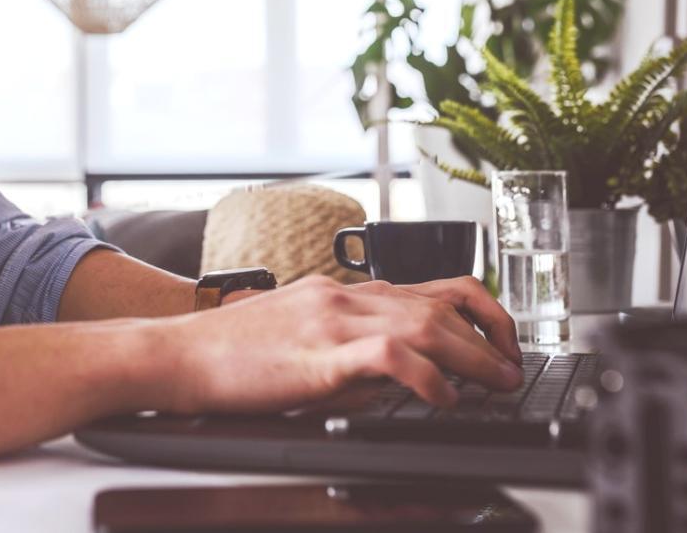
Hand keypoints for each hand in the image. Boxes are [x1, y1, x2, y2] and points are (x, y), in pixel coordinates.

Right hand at [152, 275, 522, 414]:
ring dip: (472, 356)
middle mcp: (342, 296)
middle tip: (511, 368)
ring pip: (425, 323)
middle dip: (489, 336)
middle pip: (439, 303)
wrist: (176, 354)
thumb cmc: (227, 353)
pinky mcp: (318, 354)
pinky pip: (390, 357)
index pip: (427, 287)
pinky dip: (427, 377)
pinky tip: (441, 399)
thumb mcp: (298, 336)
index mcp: (339, 291)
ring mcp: (331, 320)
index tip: (497, 340)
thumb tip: (398, 374)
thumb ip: (347, 346)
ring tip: (495, 384)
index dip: (476, 311)